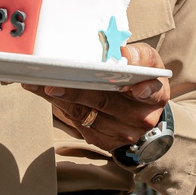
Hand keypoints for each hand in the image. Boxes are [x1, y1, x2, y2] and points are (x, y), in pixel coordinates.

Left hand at [24, 43, 169, 151]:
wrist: (140, 109)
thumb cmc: (140, 77)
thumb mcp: (146, 61)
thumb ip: (138, 55)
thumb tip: (123, 53)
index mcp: (156, 94)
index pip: (153, 92)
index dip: (145, 91)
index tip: (134, 88)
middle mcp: (141, 118)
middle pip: (106, 101)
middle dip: (77, 90)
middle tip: (54, 81)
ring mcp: (122, 133)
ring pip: (86, 114)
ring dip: (59, 98)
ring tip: (38, 84)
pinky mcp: (104, 141)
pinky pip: (78, 123)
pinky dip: (58, 106)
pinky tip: (43, 92)